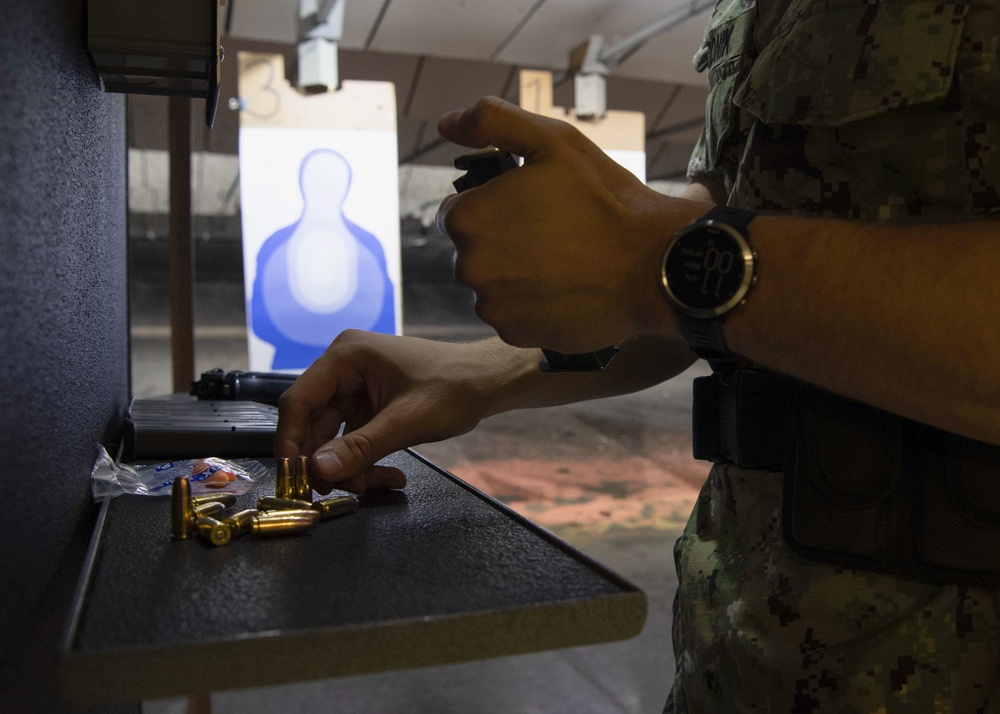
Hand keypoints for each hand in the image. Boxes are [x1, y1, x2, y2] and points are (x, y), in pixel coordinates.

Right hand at [274, 331, 511, 493]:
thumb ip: (360, 447)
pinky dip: (365, 460)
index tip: (293, 477)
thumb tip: (318, 470)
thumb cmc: (455, 388)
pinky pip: (354, 438)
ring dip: (349, 467)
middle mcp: (345, 367)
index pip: (299, 401)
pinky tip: (388, 477)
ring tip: (375, 487)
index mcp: (346, 355)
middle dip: (325, 461)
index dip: (290, 441)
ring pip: (334, 436)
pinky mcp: (370, 404)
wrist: (490, 381)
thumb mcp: (407, 422)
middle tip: (335, 494)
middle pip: (313, 422)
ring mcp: (357, 387)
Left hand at [436, 97, 695, 352]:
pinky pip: (512, 314)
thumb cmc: (604, 199)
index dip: (494, 203)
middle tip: (552, 232)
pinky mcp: (514, 334)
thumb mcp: (553, 141)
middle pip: (473, 249)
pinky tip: (564, 288)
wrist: (652, 265)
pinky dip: (531, 303)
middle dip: (502, 239)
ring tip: (562, 261)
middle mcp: (468, 266)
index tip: (531, 205)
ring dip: (515, 273)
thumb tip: (446, 124)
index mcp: (467, 217)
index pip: (458, 210)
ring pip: (492, 283)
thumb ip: (491, 121)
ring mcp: (491, 305)